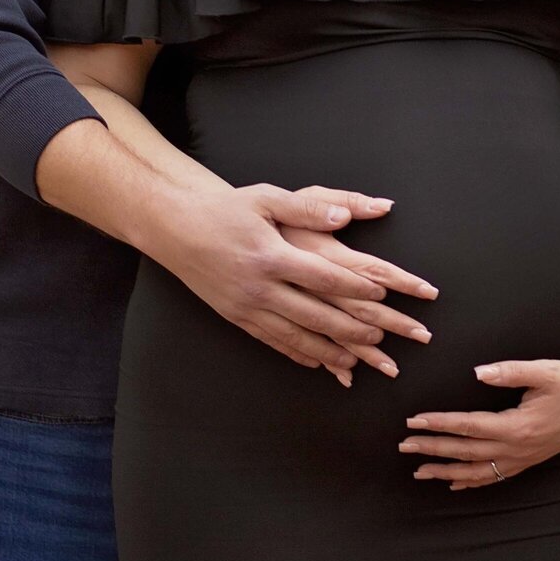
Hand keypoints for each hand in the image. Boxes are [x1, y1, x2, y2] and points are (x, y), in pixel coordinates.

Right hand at [159, 184, 437, 387]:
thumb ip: (308, 209)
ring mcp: (246, 306)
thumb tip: (343, 216)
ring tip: (357, 361)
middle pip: (315, 314)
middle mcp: (260, 287)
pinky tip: (316, 361)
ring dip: (328, 349)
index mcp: (272, 255)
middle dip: (351, 327)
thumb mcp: (266, 198)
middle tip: (381, 335)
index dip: (355, 286)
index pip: (323, 277)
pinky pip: (272, 341)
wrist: (177, 227)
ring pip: (295, 336)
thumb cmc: (226, 209)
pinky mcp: (236, 317)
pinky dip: (297, 353)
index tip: (382, 293)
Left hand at [399, 352, 559, 486]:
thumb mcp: (544, 370)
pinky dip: (472, 483)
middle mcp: (517, 448)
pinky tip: (455, 485)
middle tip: (404, 447)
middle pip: (466, 452)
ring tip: (419, 473)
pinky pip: (495, 477)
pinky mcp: (528, 461)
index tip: (414, 421)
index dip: (439, 424)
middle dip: (433, 450)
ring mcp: (523, 458)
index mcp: (517, 425)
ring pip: (477, 472)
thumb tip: (478, 373)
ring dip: (446, 472)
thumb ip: (509, 371)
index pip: (468, 427)